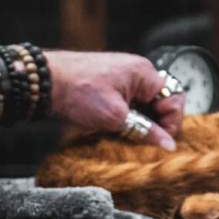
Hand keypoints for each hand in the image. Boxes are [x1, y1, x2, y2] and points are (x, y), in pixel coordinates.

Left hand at [45, 50, 184, 150]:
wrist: (43, 83)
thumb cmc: (77, 92)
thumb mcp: (115, 117)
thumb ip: (145, 131)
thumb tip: (168, 145)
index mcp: (144, 73)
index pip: (174, 100)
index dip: (171, 123)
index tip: (161, 142)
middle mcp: (137, 72)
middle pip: (161, 103)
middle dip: (156, 125)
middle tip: (143, 142)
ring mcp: (122, 78)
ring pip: (144, 106)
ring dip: (140, 123)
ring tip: (127, 137)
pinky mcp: (109, 85)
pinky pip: (129, 104)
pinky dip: (128, 118)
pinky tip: (116, 130)